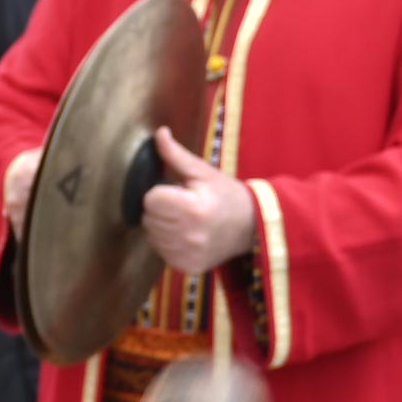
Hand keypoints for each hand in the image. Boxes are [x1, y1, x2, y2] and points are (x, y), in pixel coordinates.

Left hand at [136, 130, 259, 278]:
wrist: (253, 227)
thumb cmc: (227, 195)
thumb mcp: (204, 172)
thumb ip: (176, 155)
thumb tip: (159, 133)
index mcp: (193, 208)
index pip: (150, 200)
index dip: (160, 192)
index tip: (176, 192)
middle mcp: (190, 235)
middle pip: (148, 218)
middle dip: (160, 209)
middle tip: (182, 205)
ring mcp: (189, 254)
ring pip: (152, 236)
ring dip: (162, 227)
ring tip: (185, 220)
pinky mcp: (188, 267)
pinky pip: (162, 253)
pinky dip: (168, 244)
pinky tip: (187, 235)